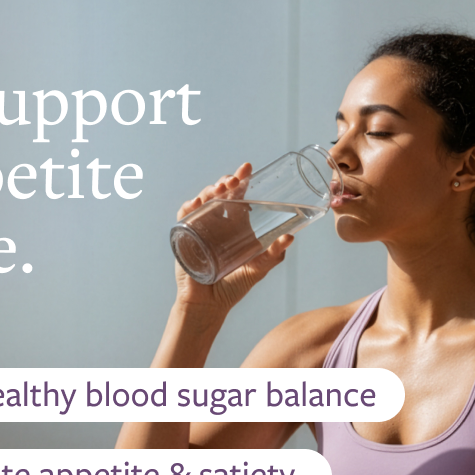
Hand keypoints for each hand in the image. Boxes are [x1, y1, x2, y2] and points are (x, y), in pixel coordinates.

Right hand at [173, 162, 293, 313]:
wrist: (209, 306)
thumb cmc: (232, 288)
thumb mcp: (257, 270)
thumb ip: (273, 255)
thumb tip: (290, 237)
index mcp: (233, 225)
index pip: (237, 196)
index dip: (241, 180)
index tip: (248, 168)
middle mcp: (216, 224)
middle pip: (219, 194)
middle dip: (225, 182)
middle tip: (234, 180)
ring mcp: (199, 229)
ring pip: (202, 201)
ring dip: (210, 191)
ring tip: (220, 189)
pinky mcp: (184, 238)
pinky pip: (184, 217)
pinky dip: (189, 208)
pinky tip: (196, 204)